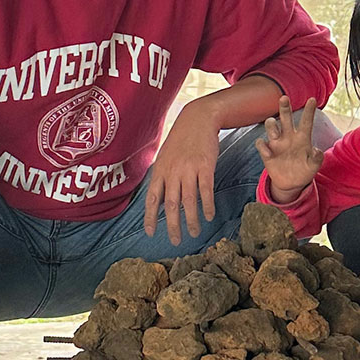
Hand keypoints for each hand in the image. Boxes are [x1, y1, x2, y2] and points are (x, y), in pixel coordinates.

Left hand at [144, 99, 221, 245]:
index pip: (152, 198)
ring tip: (194, 233)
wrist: (197, 118)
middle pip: (171, 205)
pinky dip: (207, 205)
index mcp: (160, 170)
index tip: (150, 232)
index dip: (150, 217)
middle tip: (175, 241)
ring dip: (192, 220)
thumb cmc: (181, 140)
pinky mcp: (205, 166)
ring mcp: (189, 169)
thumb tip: (160, 201)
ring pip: (189, 201)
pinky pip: (205, 190)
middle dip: (173, 225)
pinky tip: (209, 216)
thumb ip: (162, 178)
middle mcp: (172, 171)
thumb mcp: (165, 157)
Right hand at [254, 94, 323, 202]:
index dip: (309, 111)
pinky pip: (260, 143)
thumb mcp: (313, 166)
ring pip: (271, 126)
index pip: (306, 122)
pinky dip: (262, 146)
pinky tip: (268, 154)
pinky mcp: (267, 151)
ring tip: (276, 135)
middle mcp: (288, 136)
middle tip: (284, 98)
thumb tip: (317, 151)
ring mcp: (277, 143)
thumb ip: (317, 159)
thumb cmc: (305, 170)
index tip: (312, 99)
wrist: (291, 183)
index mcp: (302, 138)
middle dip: (284, 108)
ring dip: (272, 126)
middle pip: (286, 118)